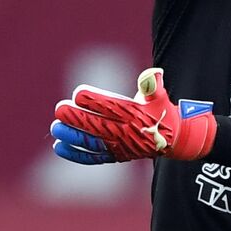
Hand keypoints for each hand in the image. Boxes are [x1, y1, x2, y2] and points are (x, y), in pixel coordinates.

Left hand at [51, 67, 215, 164]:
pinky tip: (59, 146)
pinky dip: (76, 153)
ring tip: (55, 128)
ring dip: (72, 136)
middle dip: (77, 118)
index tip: (77, 93)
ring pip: (92, 142)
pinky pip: (94, 157)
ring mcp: (119, 146)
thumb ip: (153, 86)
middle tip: (59, 109)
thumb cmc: (162, 112)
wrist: (175, 140)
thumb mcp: (160, 97)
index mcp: (135, 115)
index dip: (94, 100)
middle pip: (97, 125)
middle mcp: (125, 132)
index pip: (111, 107)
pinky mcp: (116, 156)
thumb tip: (153, 73)